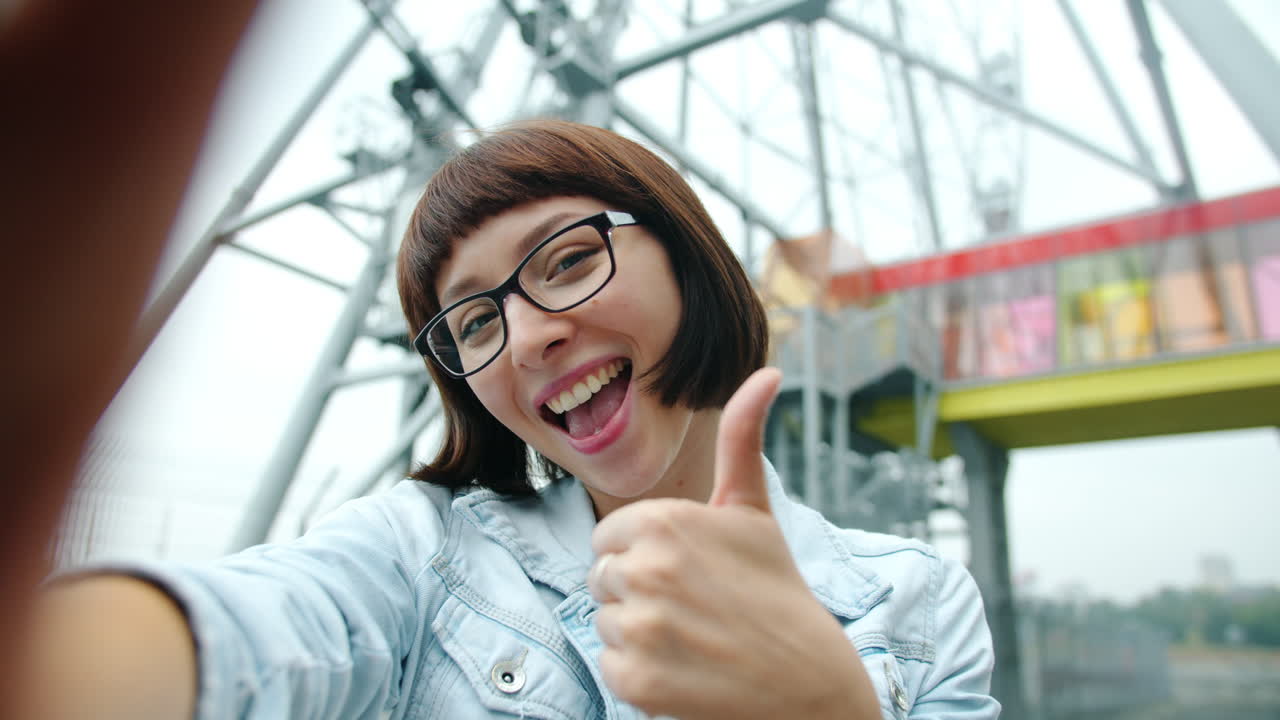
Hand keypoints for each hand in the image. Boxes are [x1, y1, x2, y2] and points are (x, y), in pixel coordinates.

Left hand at [588, 368, 878, 719]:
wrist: (807, 683)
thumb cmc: (774, 589)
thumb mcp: (752, 510)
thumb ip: (742, 438)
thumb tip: (768, 372)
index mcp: (664, 520)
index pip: (609, 538)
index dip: (643, 556)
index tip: (686, 572)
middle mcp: (647, 569)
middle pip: (602, 579)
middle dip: (638, 593)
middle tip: (692, 608)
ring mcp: (641, 627)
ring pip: (605, 623)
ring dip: (639, 635)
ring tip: (692, 639)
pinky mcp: (637, 680)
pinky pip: (610, 666)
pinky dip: (641, 674)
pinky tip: (685, 670)